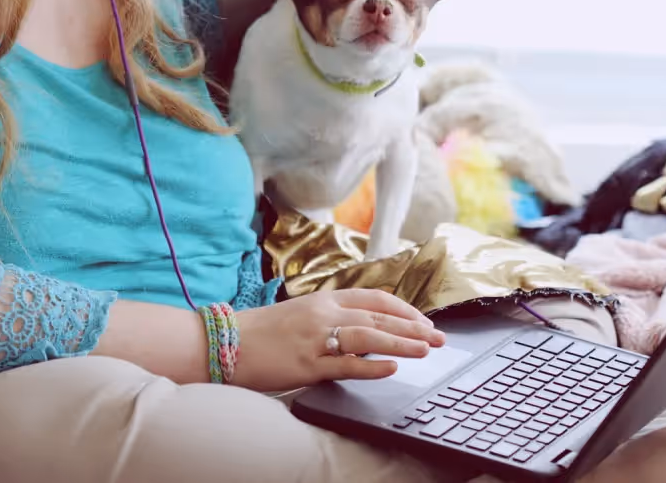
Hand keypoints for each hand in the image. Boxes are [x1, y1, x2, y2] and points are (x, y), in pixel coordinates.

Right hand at [233, 289, 445, 392]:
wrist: (226, 343)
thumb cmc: (263, 332)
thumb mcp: (302, 313)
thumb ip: (333, 316)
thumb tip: (368, 327)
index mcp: (324, 298)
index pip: (375, 298)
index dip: (404, 309)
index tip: (423, 320)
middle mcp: (323, 313)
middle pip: (379, 317)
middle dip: (413, 326)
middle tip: (439, 336)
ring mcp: (316, 338)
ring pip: (369, 337)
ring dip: (401, 342)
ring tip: (426, 349)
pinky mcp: (307, 364)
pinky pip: (346, 364)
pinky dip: (372, 366)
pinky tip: (392, 368)